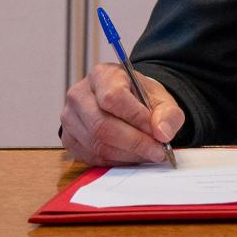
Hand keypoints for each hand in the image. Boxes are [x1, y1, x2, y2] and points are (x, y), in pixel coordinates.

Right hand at [59, 61, 184, 166]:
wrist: (126, 102)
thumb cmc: (141, 98)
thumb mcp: (161, 98)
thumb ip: (168, 114)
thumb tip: (163, 134)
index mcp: (102, 75)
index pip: (113, 97)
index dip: (137, 118)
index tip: (158, 132)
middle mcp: (79, 95)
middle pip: (102, 125)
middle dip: (134, 142)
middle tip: (157, 151)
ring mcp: (69, 118)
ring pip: (96, 144)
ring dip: (127, 154)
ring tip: (148, 153)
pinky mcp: (68, 139)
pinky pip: (91, 156)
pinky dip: (116, 161)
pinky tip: (132, 156)